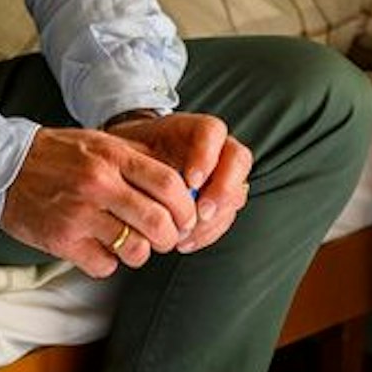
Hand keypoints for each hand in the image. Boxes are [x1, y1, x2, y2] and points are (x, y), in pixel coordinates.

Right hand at [0, 126, 197, 277]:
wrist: (2, 164)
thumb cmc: (57, 154)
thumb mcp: (99, 143)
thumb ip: (137, 159)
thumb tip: (183, 183)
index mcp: (111, 157)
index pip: (169, 185)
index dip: (186, 208)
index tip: (186, 218)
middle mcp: (98, 184)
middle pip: (159, 223)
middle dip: (170, 237)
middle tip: (164, 238)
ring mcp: (79, 214)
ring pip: (136, 249)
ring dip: (140, 253)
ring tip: (130, 244)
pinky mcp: (62, 240)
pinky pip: (105, 266)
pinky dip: (107, 262)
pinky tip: (98, 248)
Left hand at [107, 111, 252, 253]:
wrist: (135, 168)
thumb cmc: (136, 153)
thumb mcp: (134, 147)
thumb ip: (143, 158)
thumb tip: (151, 178)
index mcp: (194, 130)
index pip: (212, 131)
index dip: (206, 155)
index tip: (191, 180)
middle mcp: (216, 149)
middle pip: (238, 161)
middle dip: (223, 190)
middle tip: (201, 212)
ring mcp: (222, 176)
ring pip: (236, 193)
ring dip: (215, 218)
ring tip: (186, 233)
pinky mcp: (220, 201)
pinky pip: (225, 217)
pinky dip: (207, 232)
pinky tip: (186, 241)